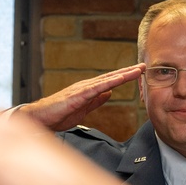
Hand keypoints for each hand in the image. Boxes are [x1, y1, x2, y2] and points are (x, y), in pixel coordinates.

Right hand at [17, 64, 144, 130]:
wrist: (40, 119)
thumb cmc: (58, 115)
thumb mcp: (83, 109)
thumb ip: (96, 101)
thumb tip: (109, 93)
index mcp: (89, 90)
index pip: (110, 81)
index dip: (125, 76)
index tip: (139, 72)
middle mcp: (87, 86)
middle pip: (111, 77)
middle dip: (128, 71)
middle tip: (145, 65)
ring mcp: (82, 89)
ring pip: (107, 80)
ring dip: (123, 74)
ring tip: (137, 69)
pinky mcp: (77, 96)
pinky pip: (96, 88)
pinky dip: (109, 83)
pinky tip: (119, 79)